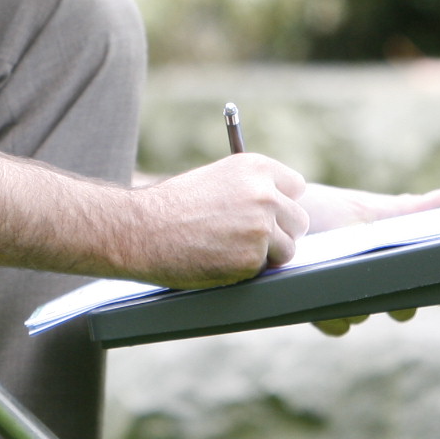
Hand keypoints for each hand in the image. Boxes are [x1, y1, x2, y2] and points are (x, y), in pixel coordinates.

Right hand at [125, 153, 308, 287]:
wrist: (141, 230)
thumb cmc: (172, 206)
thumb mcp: (216, 180)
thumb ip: (250, 189)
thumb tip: (278, 207)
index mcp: (256, 167)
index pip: (296, 186)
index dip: (282, 204)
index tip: (267, 214)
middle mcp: (265, 193)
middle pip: (299, 220)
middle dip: (281, 233)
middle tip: (250, 240)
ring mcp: (261, 227)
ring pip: (287, 249)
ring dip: (266, 256)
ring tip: (230, 251)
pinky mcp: (252, 258)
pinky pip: (263, 270)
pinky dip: (245, 271)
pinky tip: (217, 260)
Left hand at [303, 183, 439, 336]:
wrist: (273, 213)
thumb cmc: (321, 209)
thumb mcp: (363, 209)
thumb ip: (403, 210)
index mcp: (379, 264)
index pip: (408, 291)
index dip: (416, 295)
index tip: (420, 293)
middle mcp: (361, 285)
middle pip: (389, 306)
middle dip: (390, 300)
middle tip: (382, 286)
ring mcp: (336, 297)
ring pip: (359, 316)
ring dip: (357, 304)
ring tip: (346, 280)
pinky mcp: (309, 306)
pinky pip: (332, 324)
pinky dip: (332, 315)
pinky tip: (324, 295)